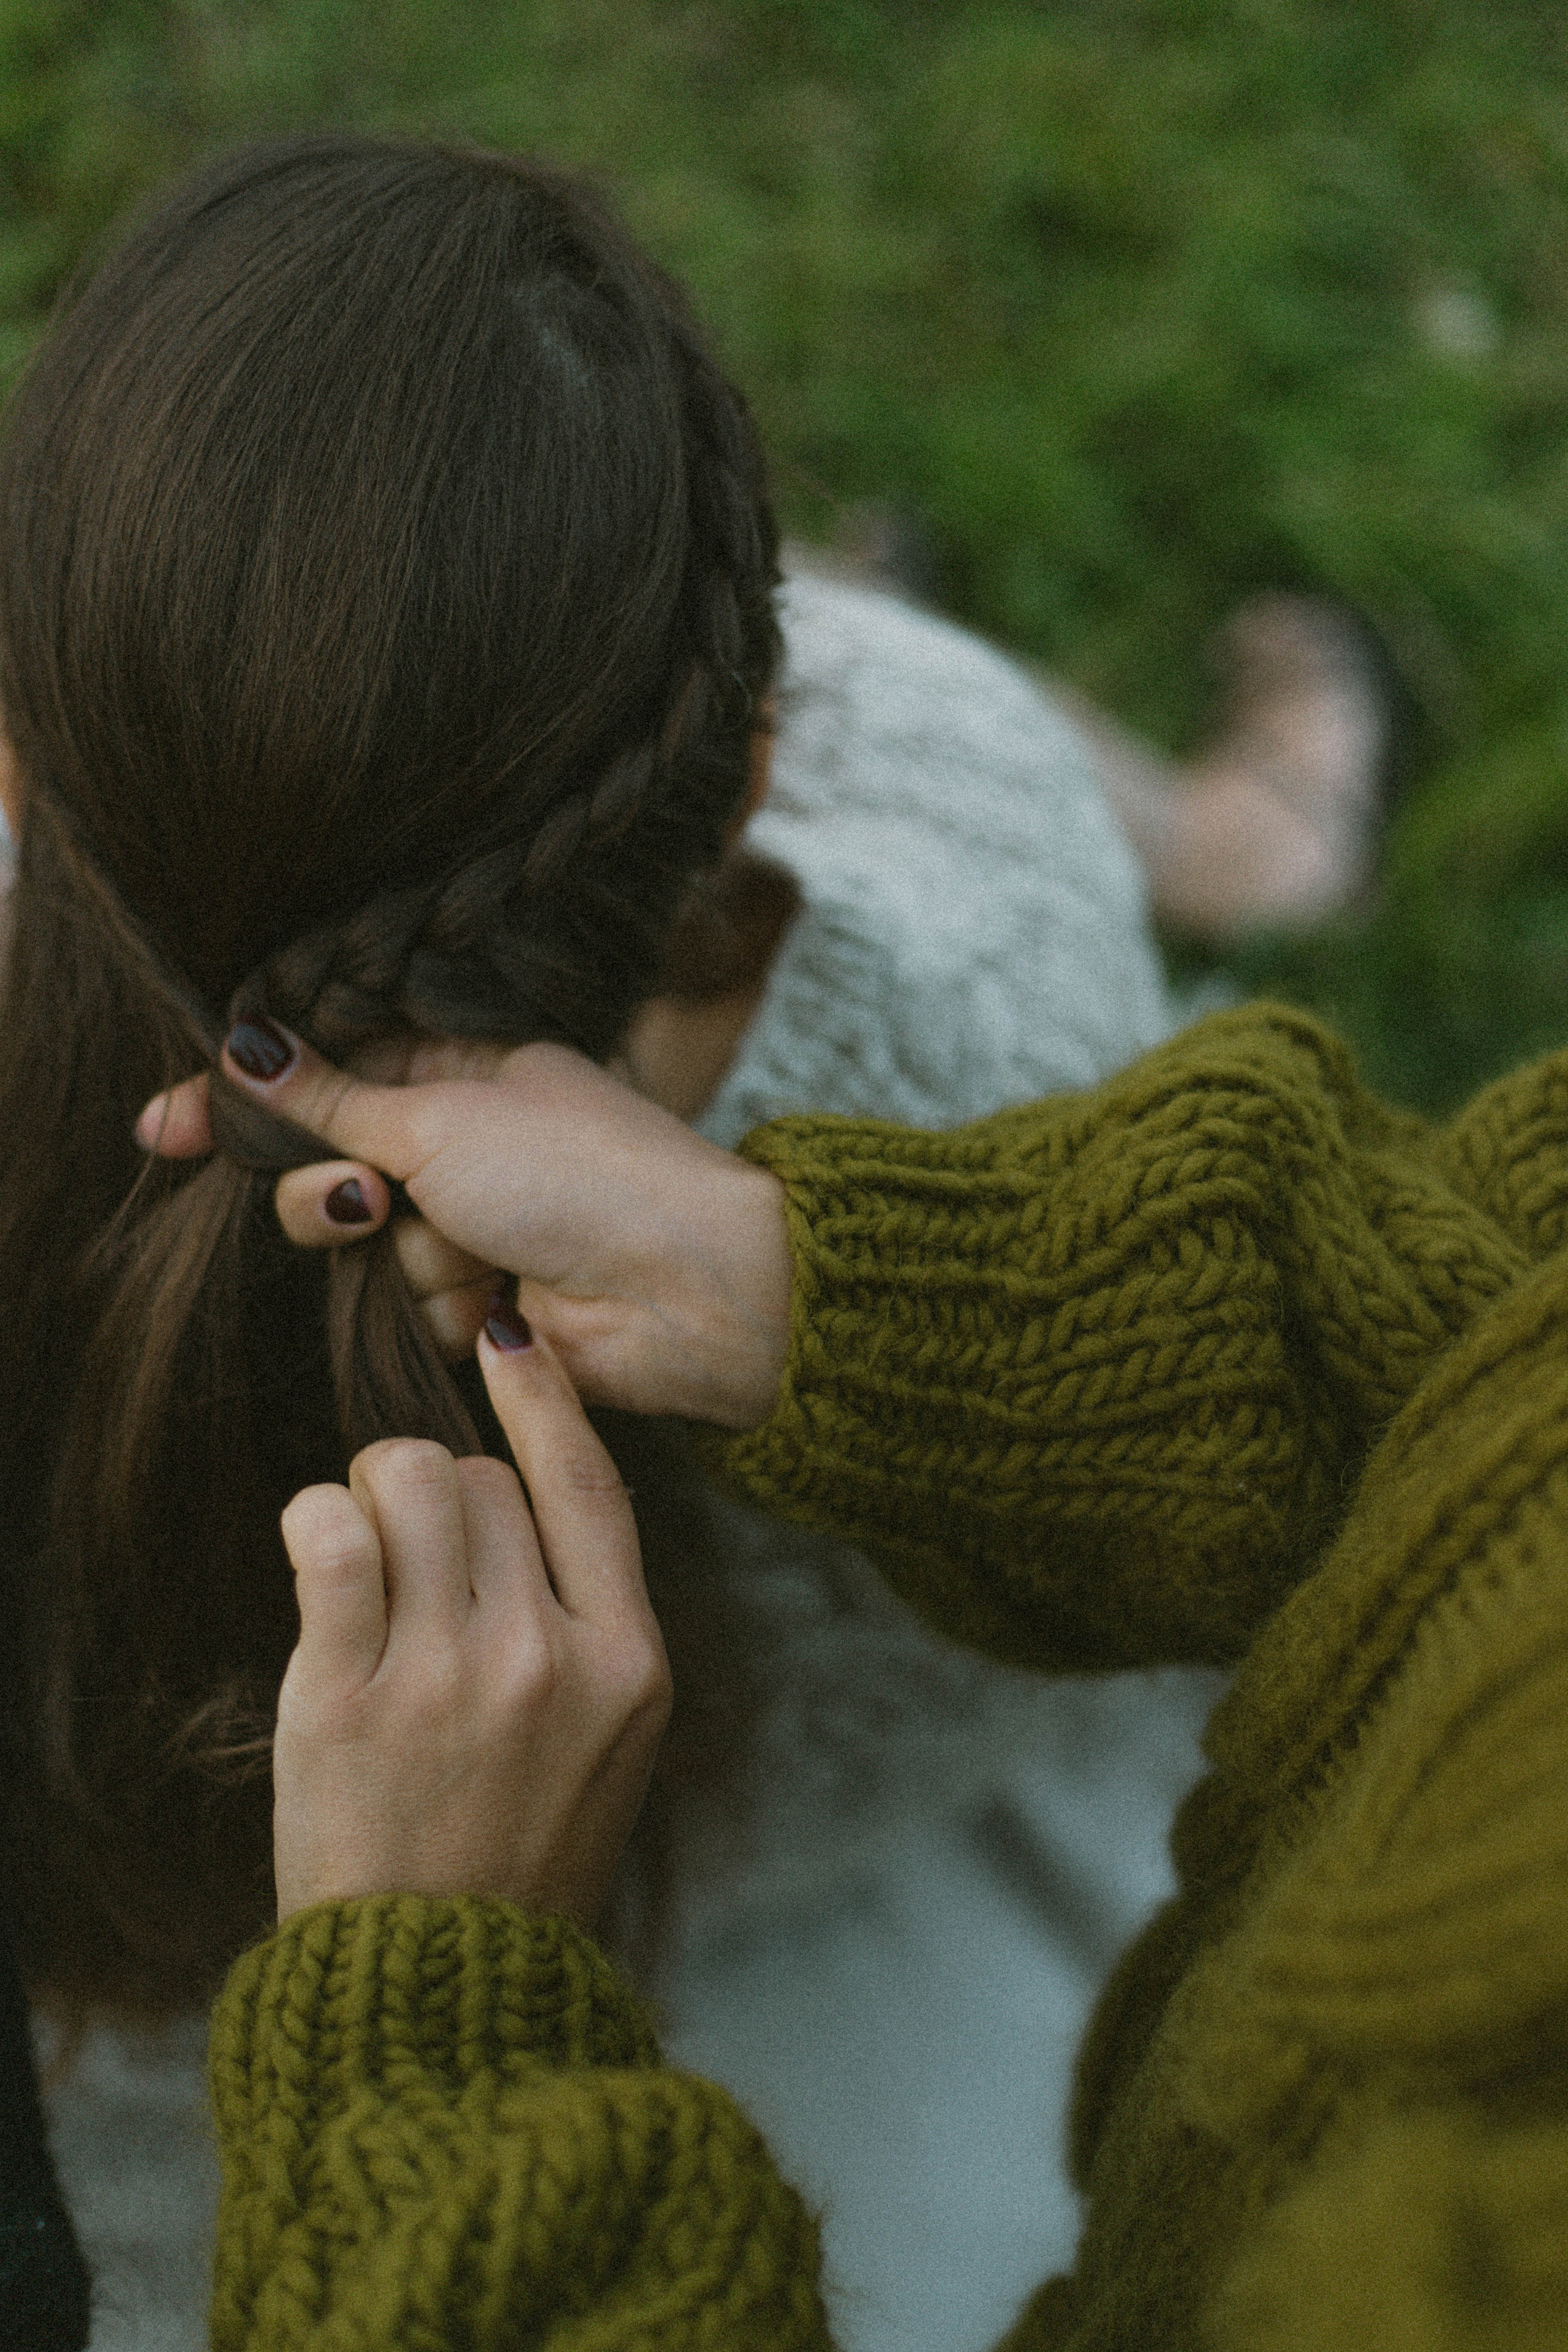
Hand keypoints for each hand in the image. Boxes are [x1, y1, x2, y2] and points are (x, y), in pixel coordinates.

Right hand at [139, 1026, 791, 1427]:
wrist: (686, 1287)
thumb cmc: (581, 1174)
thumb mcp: (441, 1115)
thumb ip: (329, 1097)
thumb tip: (240, 1044)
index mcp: (458, 1066)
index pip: (321, 1072)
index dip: (243, 1102)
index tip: (161, 1128)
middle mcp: (458, 1142)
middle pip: (322, 1166)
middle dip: (331, 1193)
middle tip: (374, 1202)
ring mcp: (470, 1223)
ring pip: (357, 1249)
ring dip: (403, 1257)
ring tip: (474, 1254)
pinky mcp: (479, 1303)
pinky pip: (407, 1309)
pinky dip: (443, 1309)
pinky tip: (498, 1303)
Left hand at [273, 1309, 670, 1927]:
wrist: (443, 1984)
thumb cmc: (522, 1848)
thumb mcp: (609, 1737)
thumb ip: (586, 1617)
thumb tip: (522, 1476)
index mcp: (629, 1663)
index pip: (589, 1483)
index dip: (543, 1396)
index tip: (506, 1335)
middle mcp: (548, 1659)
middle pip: (482, 1480)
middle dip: (438, 1492)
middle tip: (412, 1557)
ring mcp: (450, 1679)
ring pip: (409, 1483)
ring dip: (373, 1495)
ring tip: (363, 1555)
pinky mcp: (349, 1700)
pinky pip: (331, 1537)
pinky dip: (315, 1520)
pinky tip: (316, 1548)